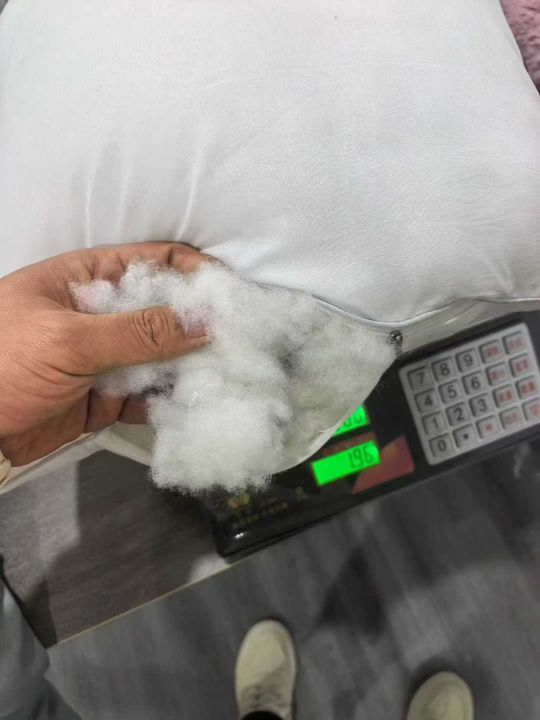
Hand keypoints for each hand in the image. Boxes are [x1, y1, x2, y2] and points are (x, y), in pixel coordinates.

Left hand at [0, 243, 210, 465]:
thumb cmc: (2, 364)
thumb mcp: (68, 340)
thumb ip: (138, 332)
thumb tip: (203, 323)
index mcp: (86, 279)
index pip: (152, 261)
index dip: (194, 271)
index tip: (229, 292)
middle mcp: (102, 314)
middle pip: (165, 310)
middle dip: (200, 325)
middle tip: (239, 342)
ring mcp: (106, 357)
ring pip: (162, 356)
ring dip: (190, 367)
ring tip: (226, 378)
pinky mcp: (107, 397)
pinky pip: (148, 394)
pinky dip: (170, 402)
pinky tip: (193, 408)